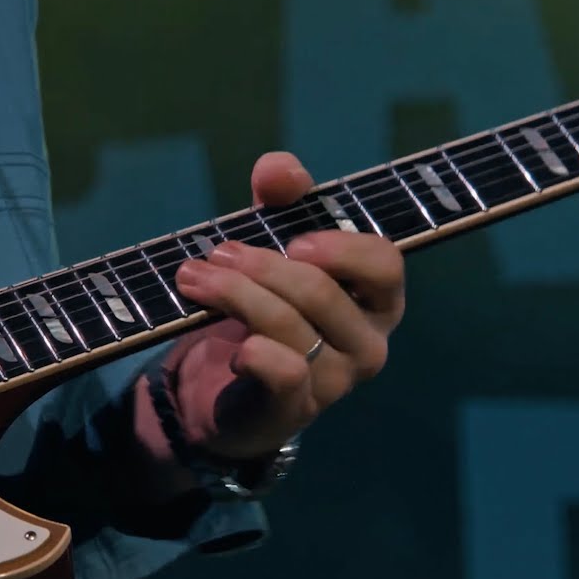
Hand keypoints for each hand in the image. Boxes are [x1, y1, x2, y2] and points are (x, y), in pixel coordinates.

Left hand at [136, 152, 404, 477]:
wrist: (226, 386)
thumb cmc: (265, 304)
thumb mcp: (273, 244)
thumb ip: (281, 202)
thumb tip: (280, 169)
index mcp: (375, 299)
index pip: (384, 264)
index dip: (340, 247)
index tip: (291, 240)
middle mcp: (368, 342)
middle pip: (321, 291)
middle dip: (260, 265)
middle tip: (215, 253)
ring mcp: (335, 380)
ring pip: (289, 326)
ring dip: (235, 294)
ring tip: (193, 278)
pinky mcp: (295, 410)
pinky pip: (284, 373)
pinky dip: (255, 353)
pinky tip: (233, 346)